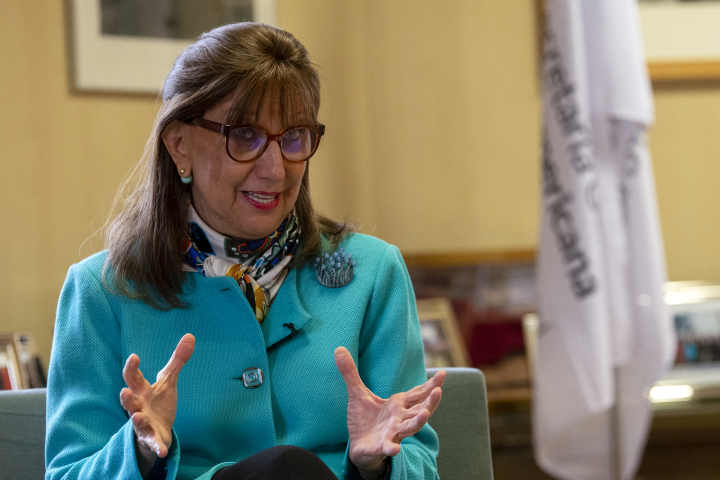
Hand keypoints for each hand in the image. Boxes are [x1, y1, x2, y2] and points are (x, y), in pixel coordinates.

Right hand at [120, 334, 194, 469]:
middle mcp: (139, 406)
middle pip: (128, 401)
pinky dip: (157, 447)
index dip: (132, 368)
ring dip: (137, 419)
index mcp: (142, 390)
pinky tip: (163, 451)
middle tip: (124, 391)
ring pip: (136, 421)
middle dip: (126, 397)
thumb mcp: (168, 380)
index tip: (134, 356)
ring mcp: (143, 423)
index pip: (133, 378)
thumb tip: (190, 335)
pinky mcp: (151, 438)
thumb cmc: (159, 401)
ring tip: (138, 417)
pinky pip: (152, 442)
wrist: (159, 429)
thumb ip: (177, 360)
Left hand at [334, 347, 444, 478]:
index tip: (443, 374)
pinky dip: (392, 447)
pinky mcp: (382, 445)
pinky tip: (394, 448)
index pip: (418, 393)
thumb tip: (338, 348)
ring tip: (425, 414)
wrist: (358, 446)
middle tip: (439, 391)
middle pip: (420, 409)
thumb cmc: (364, 420)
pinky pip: (388, 446)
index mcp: (398, 405)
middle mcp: (400, 418)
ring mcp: (393, 432)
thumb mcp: (357, 393)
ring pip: (410, 428)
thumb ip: (351, 373)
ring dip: (418, 422)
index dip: (431, 385)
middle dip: (431, 402)